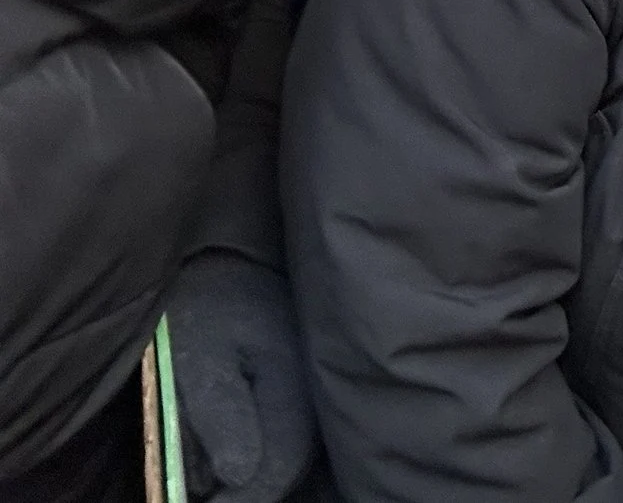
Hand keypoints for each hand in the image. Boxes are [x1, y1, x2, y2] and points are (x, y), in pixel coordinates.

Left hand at [167, 253, 317, 502]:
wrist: (233, 261)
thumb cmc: (207, 305)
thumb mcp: (198, 355)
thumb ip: (220, 415)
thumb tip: (240, 478)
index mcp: (293, 388)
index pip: (279, 468)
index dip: (241, 501)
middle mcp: (313, 396)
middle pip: (286, 469)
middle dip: (241, 491)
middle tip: (191, 491)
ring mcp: (310, 394)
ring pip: (285, 456)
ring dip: (245, 473)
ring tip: (199, 468)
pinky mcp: (300, 391)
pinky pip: (282, 438)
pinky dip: (252, 453)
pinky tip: (220, 449)